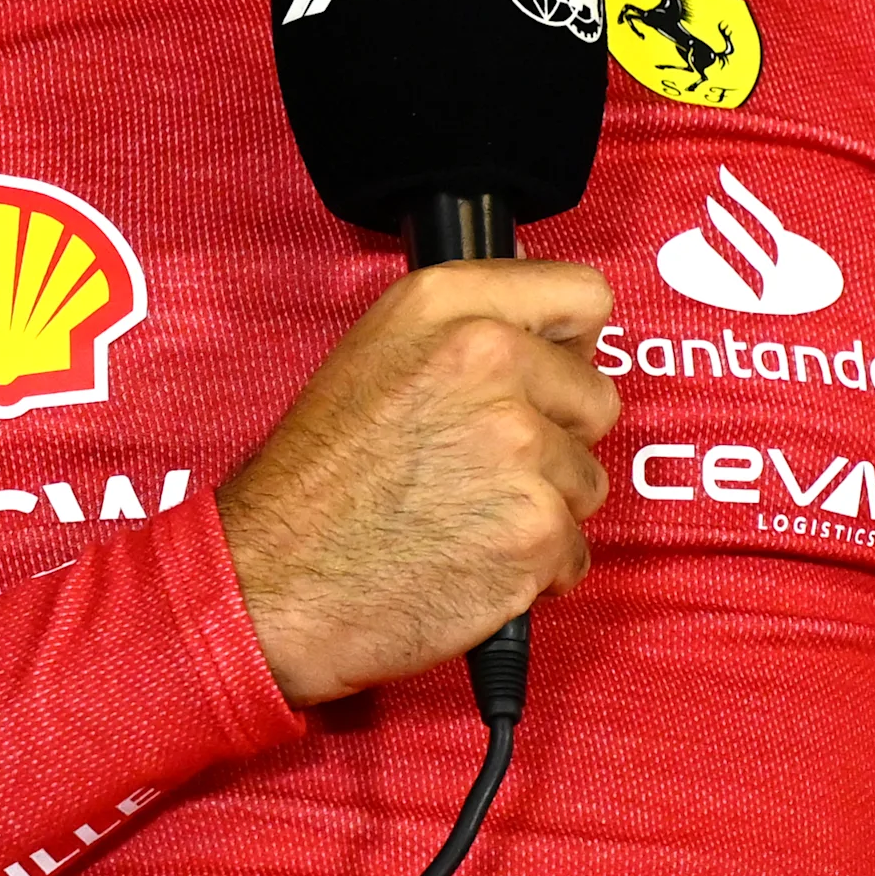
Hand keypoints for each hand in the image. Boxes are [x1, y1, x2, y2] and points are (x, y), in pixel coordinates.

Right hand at [216, 259, 618, 705]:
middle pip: (596, 397)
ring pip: (586, 480)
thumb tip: (543, 303)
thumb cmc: (316, 481)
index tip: (549, 372)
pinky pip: (575, 550)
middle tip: (480, 466)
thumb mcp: (375, 355)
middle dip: (555, 439)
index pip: (582, 294)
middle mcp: (489, 358)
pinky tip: (469, 560)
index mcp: (447, 306)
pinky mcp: (536, 528)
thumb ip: (465, 323)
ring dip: (541, 507)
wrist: (277, 581)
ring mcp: (518, 445)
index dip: (569, 343)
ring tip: (463, 515)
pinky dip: (533, 568)